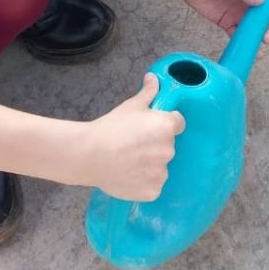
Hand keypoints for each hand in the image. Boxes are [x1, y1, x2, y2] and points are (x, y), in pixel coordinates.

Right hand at [85, 73, 184, 200]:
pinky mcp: (153, 191)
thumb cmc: (111, 127)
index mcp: (167, 127)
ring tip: (129, 161)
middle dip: (155, 144)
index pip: (178, 123)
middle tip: (134, 143)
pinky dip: (144, 181)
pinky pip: (153, 184)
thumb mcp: (131, 106)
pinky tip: (129, 175)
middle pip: (167, 145)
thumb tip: (154, 78)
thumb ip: (148, 92)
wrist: (91, 155)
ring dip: (150, 164)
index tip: (150, 127)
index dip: (165, 123)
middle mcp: (169, 150)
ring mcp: (161, 173)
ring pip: (160, 166)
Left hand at [181, 0, 268, 40]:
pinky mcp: (226, 23)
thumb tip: (262, 0)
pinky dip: (242, 42)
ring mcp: (236, 14)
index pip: (267, 2)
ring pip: (250, 29)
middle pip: (261, 19)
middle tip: (267, 38)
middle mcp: (246, 3)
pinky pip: (236, 34)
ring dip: (256, 38)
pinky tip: (246, 50)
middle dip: (266, 29)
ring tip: (259, 48)